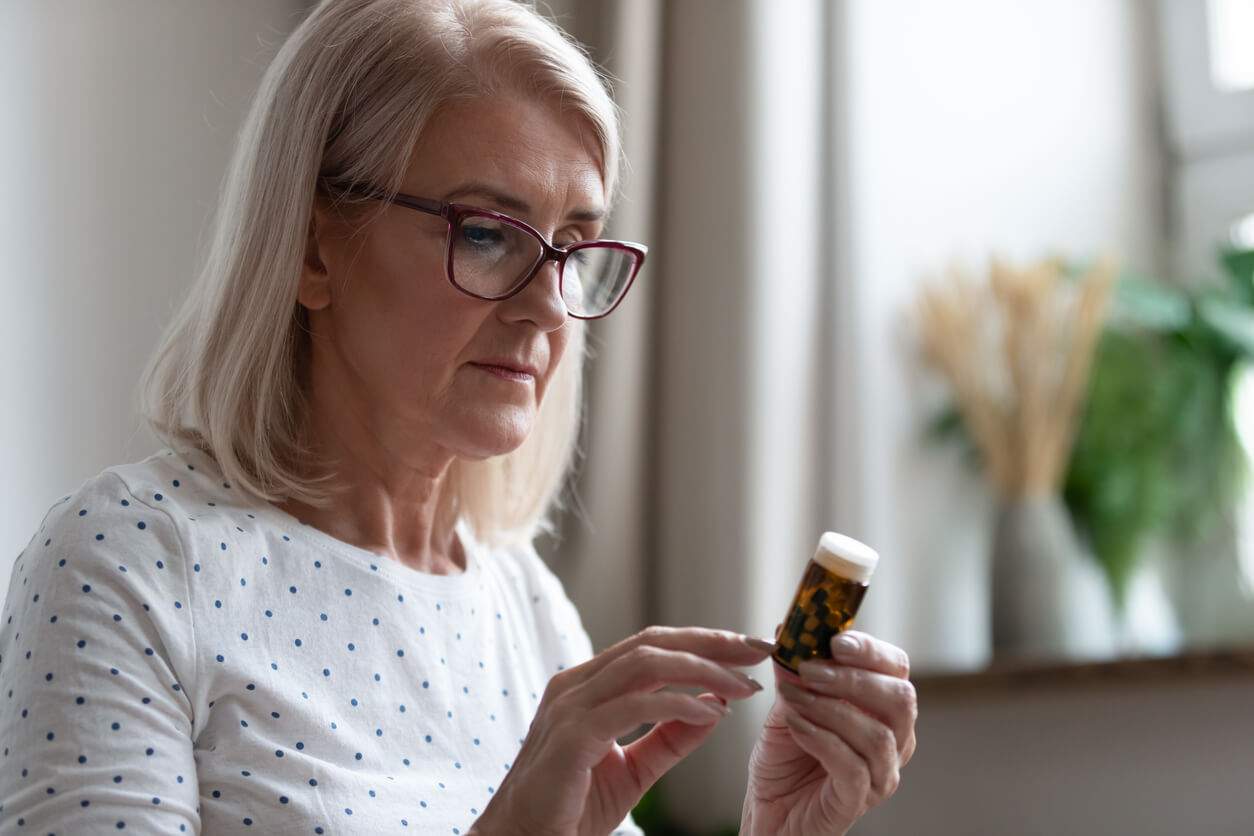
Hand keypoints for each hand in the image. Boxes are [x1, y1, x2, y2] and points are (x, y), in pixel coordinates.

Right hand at [471, 626, 773, 835]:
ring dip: (703, 670)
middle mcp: (576, 685)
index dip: (704, 642)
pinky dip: (676, 704)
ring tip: (744, 686)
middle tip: (760, 650)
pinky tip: (710, 715)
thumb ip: (670, 738)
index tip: (750, 649)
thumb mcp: (633, 771)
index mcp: (587, 685)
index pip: (653, 646)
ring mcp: (570, 706)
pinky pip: (633, 706)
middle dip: (712, 643)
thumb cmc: (568, 811)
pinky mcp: (572, 735)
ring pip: (646, 664)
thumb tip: (715, 707)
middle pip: (653, 643)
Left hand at [741, 631, 916, 835]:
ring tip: (793, 699)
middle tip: (810, 669)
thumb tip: (790, 632)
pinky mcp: (859, 801)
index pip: (896, 668)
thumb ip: (794, 672)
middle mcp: (893, 740)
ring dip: (831, 710)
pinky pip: (854, 769)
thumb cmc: (785, 759)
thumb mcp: (787, 705)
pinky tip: (797, 728)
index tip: (835, 640)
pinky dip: (823, 741)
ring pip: (878, 735)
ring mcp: (881, 774)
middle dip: (853, 678)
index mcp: (881, 708)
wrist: (769, 812)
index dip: (870, 650)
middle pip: (900, 699)